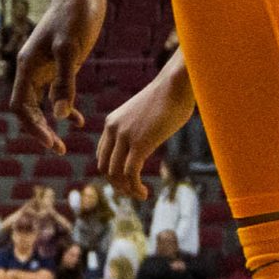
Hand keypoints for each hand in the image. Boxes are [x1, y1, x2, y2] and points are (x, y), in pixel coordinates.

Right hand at [11, 0, 107, 151]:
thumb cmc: (74, 16)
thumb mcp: (70, 50)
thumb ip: (64, 83)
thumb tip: (59, 117)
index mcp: (27, 67)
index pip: (20, 107)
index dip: (32, 128)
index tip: (50, 142)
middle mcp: (30, 70)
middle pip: (27, 110)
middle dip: (40, 131)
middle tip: (59, 149)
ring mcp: (44, 68)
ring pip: (39, 105)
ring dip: (49, 124)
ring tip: (64, 143)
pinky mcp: (58, 64)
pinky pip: (55, 94)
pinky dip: (64, 109)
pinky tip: (78, 120)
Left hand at [98, 73, 190, 200]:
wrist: (176, 83)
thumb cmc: (169, 96)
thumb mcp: (145, 114)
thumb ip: (140, 128)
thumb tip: (149, 138)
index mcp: (111, 123)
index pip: (102, 155)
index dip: (112, 173)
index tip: (126, 181)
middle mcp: (113, 130)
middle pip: (104, 167)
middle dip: (117, 185)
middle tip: (132, 192)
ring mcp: (124, 136)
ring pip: (116, 174)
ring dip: (127, 190)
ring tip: (140, 195)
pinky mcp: (139, 143)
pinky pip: (130, 173)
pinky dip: (135, 187)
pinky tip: (145, 193)